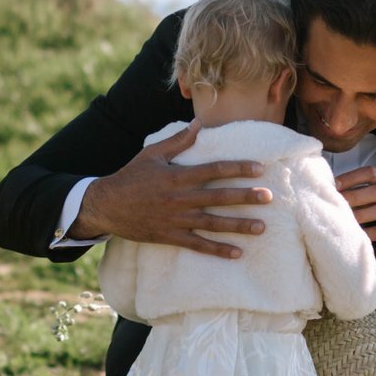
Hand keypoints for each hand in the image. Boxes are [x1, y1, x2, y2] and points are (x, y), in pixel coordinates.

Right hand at [72, 122, 269, 257]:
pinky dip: (217, 249)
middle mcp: (179, 198)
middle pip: (219, 197)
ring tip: (261, 227)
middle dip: (246, 197)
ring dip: (238, 225)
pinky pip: (197, 244)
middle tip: (269, 197)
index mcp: (177, 176)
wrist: (106, 205)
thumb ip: (178, 141)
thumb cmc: (130, 176)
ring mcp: (176, 219)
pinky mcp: (170, 236)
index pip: (214, 170)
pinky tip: (236, 253)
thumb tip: (199, 123)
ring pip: (213, 223)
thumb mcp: (152, 153)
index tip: (260, 168)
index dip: (238, 169)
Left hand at [335, 166, 375, 248]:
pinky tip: (356, 234)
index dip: (352, 177)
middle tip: (335, 202)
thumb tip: (336, 189)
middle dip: (354, 196)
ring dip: (360, 214)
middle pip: (375, 191)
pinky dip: (368, 233)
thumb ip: (367, 187)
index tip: (335, 184)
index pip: (371, 173)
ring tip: (342, 218)